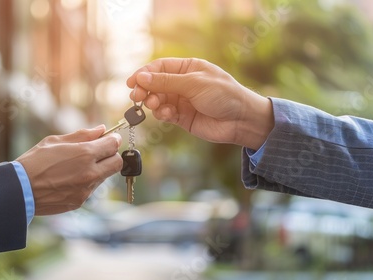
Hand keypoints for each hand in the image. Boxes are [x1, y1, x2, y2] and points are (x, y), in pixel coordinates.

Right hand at [16, 125, 121, 214]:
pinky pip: (92, 189)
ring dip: (98, 169)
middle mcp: (90, 173)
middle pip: (117, 163)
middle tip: (99, 152)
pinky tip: (70, 178)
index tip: (110, 138)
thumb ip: (82, 135)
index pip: (113, 145)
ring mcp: (86, 190)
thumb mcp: (56, 141)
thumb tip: (101, 129)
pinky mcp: (80, 201)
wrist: (18, 190)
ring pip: (104, 176)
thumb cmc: (34, 161)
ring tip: (77, 166)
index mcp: (85, 154)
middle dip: (111, 155)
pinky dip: (87, 182)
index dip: (113, 139)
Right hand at [127, 58, 273, 149]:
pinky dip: (161, 114)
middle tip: (137, 97)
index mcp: (188, 68)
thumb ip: (166, 82)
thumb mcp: (194, 84)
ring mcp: (182, 100)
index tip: (132, 83)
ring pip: (157, 100)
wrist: (241, 120)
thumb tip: (141, 77)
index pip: (159, 67)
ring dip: (152, 102)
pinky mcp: (182, 117)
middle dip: (145, 90)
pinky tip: (165, 115)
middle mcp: (183, 83)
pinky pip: (165, 113)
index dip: (143, 73)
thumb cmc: (223, 95)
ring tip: (153, 105)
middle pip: (155, 84)